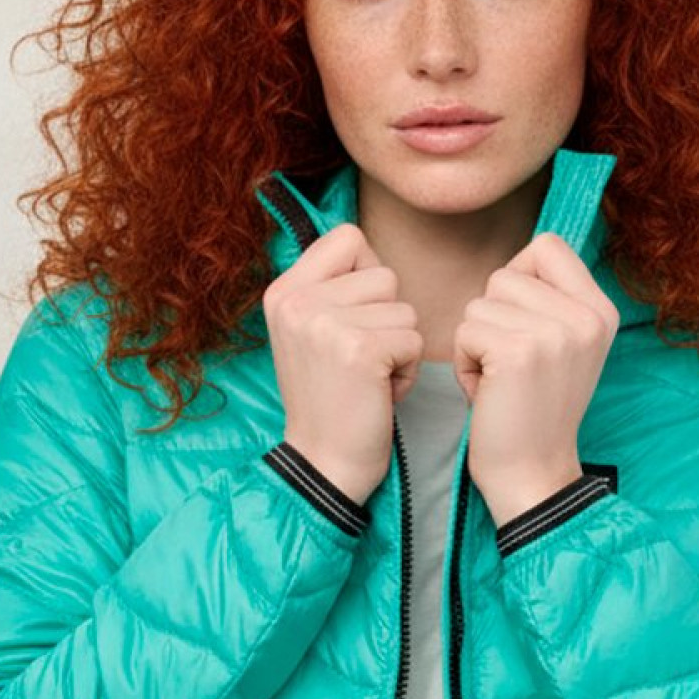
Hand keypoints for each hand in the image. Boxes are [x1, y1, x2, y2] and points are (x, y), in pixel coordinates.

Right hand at [265, 223, 423, 503]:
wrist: (323, 462)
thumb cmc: (330, 398)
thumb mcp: (310, 331)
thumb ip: (330, 286)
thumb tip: (363, 242)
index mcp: (283, 290)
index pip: (348, 236)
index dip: (369, 273)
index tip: (357, 317)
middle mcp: (297, 300)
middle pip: (385, 274)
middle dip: (388, 319)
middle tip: (360, 360)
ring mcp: (325, 322)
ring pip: (405, 310)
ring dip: (399, 347)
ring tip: (369, 377)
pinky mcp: (358, 349)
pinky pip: (415, 340)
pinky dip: (408, 371)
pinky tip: (380, 393)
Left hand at [452, 231, 618, 523]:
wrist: (534, 475)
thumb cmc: (533, 412)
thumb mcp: (563, 347)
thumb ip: (551, 301)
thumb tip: (520, 260)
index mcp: (601, 310)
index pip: (548, 246)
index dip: (518, 277)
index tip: (520, 324)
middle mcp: (587, 316)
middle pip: (505, 274)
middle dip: (492, 318)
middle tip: (511, 366)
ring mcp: (556, 332)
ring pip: (480, 302)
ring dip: (476, 342)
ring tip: (501, 381)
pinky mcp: (519, 351)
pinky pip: (466, 330)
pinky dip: (464, 363)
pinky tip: (488, 393)